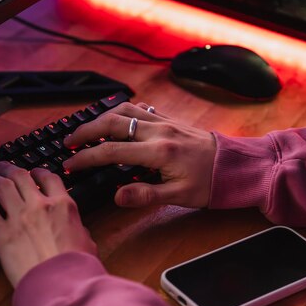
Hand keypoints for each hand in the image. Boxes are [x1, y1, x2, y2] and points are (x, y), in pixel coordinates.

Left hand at [0, 162, 96, 286]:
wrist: (62, 285)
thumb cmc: (77, 268)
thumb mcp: (86, 242)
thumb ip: (77, 229)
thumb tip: (76, 229)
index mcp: (63, 205)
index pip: (49, 178)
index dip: (38, 172)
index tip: (33, 173)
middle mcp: (39, 205)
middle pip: (20, 176)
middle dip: (9, 169)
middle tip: (1, 168)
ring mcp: (19, 217)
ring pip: (1, 186)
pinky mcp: (2, 233)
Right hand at [63, 102, 215, 208]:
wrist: (237, 166)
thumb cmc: (211, 184)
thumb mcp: (180, 197)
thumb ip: (146, 195)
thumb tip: (117, 196)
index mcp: (160, 152)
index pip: (112, 151)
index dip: (86, 157)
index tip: (69, 164)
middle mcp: (159, 131)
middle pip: (112, 123)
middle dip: (86, 131)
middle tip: (68, 141)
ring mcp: (164, 122)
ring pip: (125, 110)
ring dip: (101, 117)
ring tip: (86, 129)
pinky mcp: (170, 120)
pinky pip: (141, 108)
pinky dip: (122, 111)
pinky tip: (116, 119)